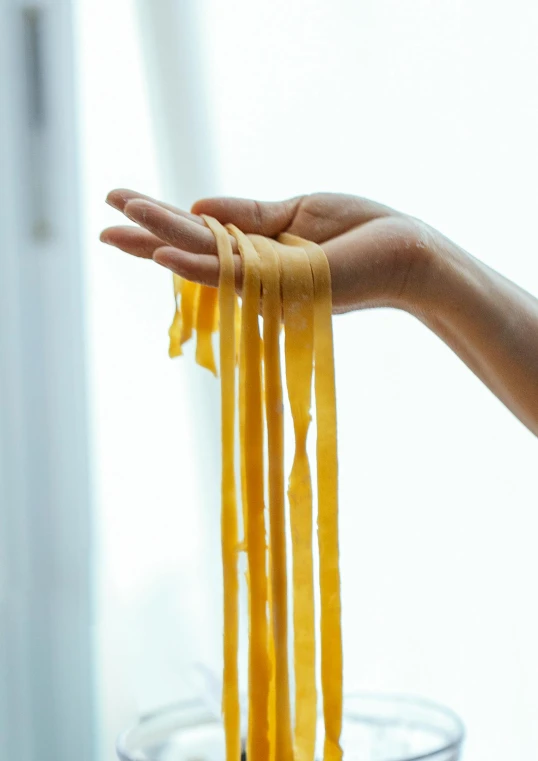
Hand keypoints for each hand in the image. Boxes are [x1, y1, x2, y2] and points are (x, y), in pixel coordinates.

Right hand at [101, 189, 435, 313]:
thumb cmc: (357, 232)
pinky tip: (160, 257)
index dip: (161, 217)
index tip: (122, 201)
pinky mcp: (284, 284)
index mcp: (256, 247)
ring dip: (158, 241)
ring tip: (116, 225)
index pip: (200, 232)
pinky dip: (196, 267)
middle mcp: (255, 267)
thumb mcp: (295, 210)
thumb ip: (246, 214)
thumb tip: (197, 207)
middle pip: (191, 248)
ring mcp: (267, 279)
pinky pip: (234, 275)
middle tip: (103, 219)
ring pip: (203, 259)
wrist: (405, 251)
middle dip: (146, 231)